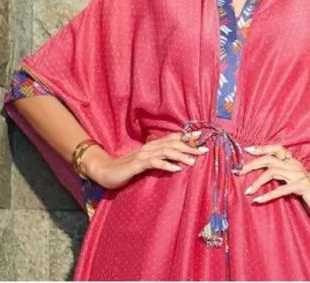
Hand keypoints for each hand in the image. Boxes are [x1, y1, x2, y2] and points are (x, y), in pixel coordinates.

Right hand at [83, 131, 208, 189]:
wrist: (104, 171)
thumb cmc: (126, 169)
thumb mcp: (145, 163)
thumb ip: (158, 160)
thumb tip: (175, 161)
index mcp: (151, 146)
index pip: (171, 138)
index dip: (186, 137)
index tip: (201, 137)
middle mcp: (149, 148)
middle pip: (172, 143)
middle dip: (189, 146)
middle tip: (204, 149)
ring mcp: (142, 155)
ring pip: (165, 151)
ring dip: (181, 155)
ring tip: (193, 160)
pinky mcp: (137, 165)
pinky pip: (154, 163)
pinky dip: (167, 165)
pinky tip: (177, 169)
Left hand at [237, 144, 309, 221]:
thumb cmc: (308, 195)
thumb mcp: (293, 182)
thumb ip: (282, 176)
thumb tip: (263, 175)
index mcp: (293, 163)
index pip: (277, 149)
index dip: (263, 148)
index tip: (247, 149)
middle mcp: (296, 165)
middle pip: (270, 159)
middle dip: (252, 164)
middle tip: (238, 172)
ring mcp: (299, 175)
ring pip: (273, 172)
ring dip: (257, 182)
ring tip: (247, 191)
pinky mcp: (302, 186)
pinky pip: (281, 189)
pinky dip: (268, 195)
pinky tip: (258, 200)